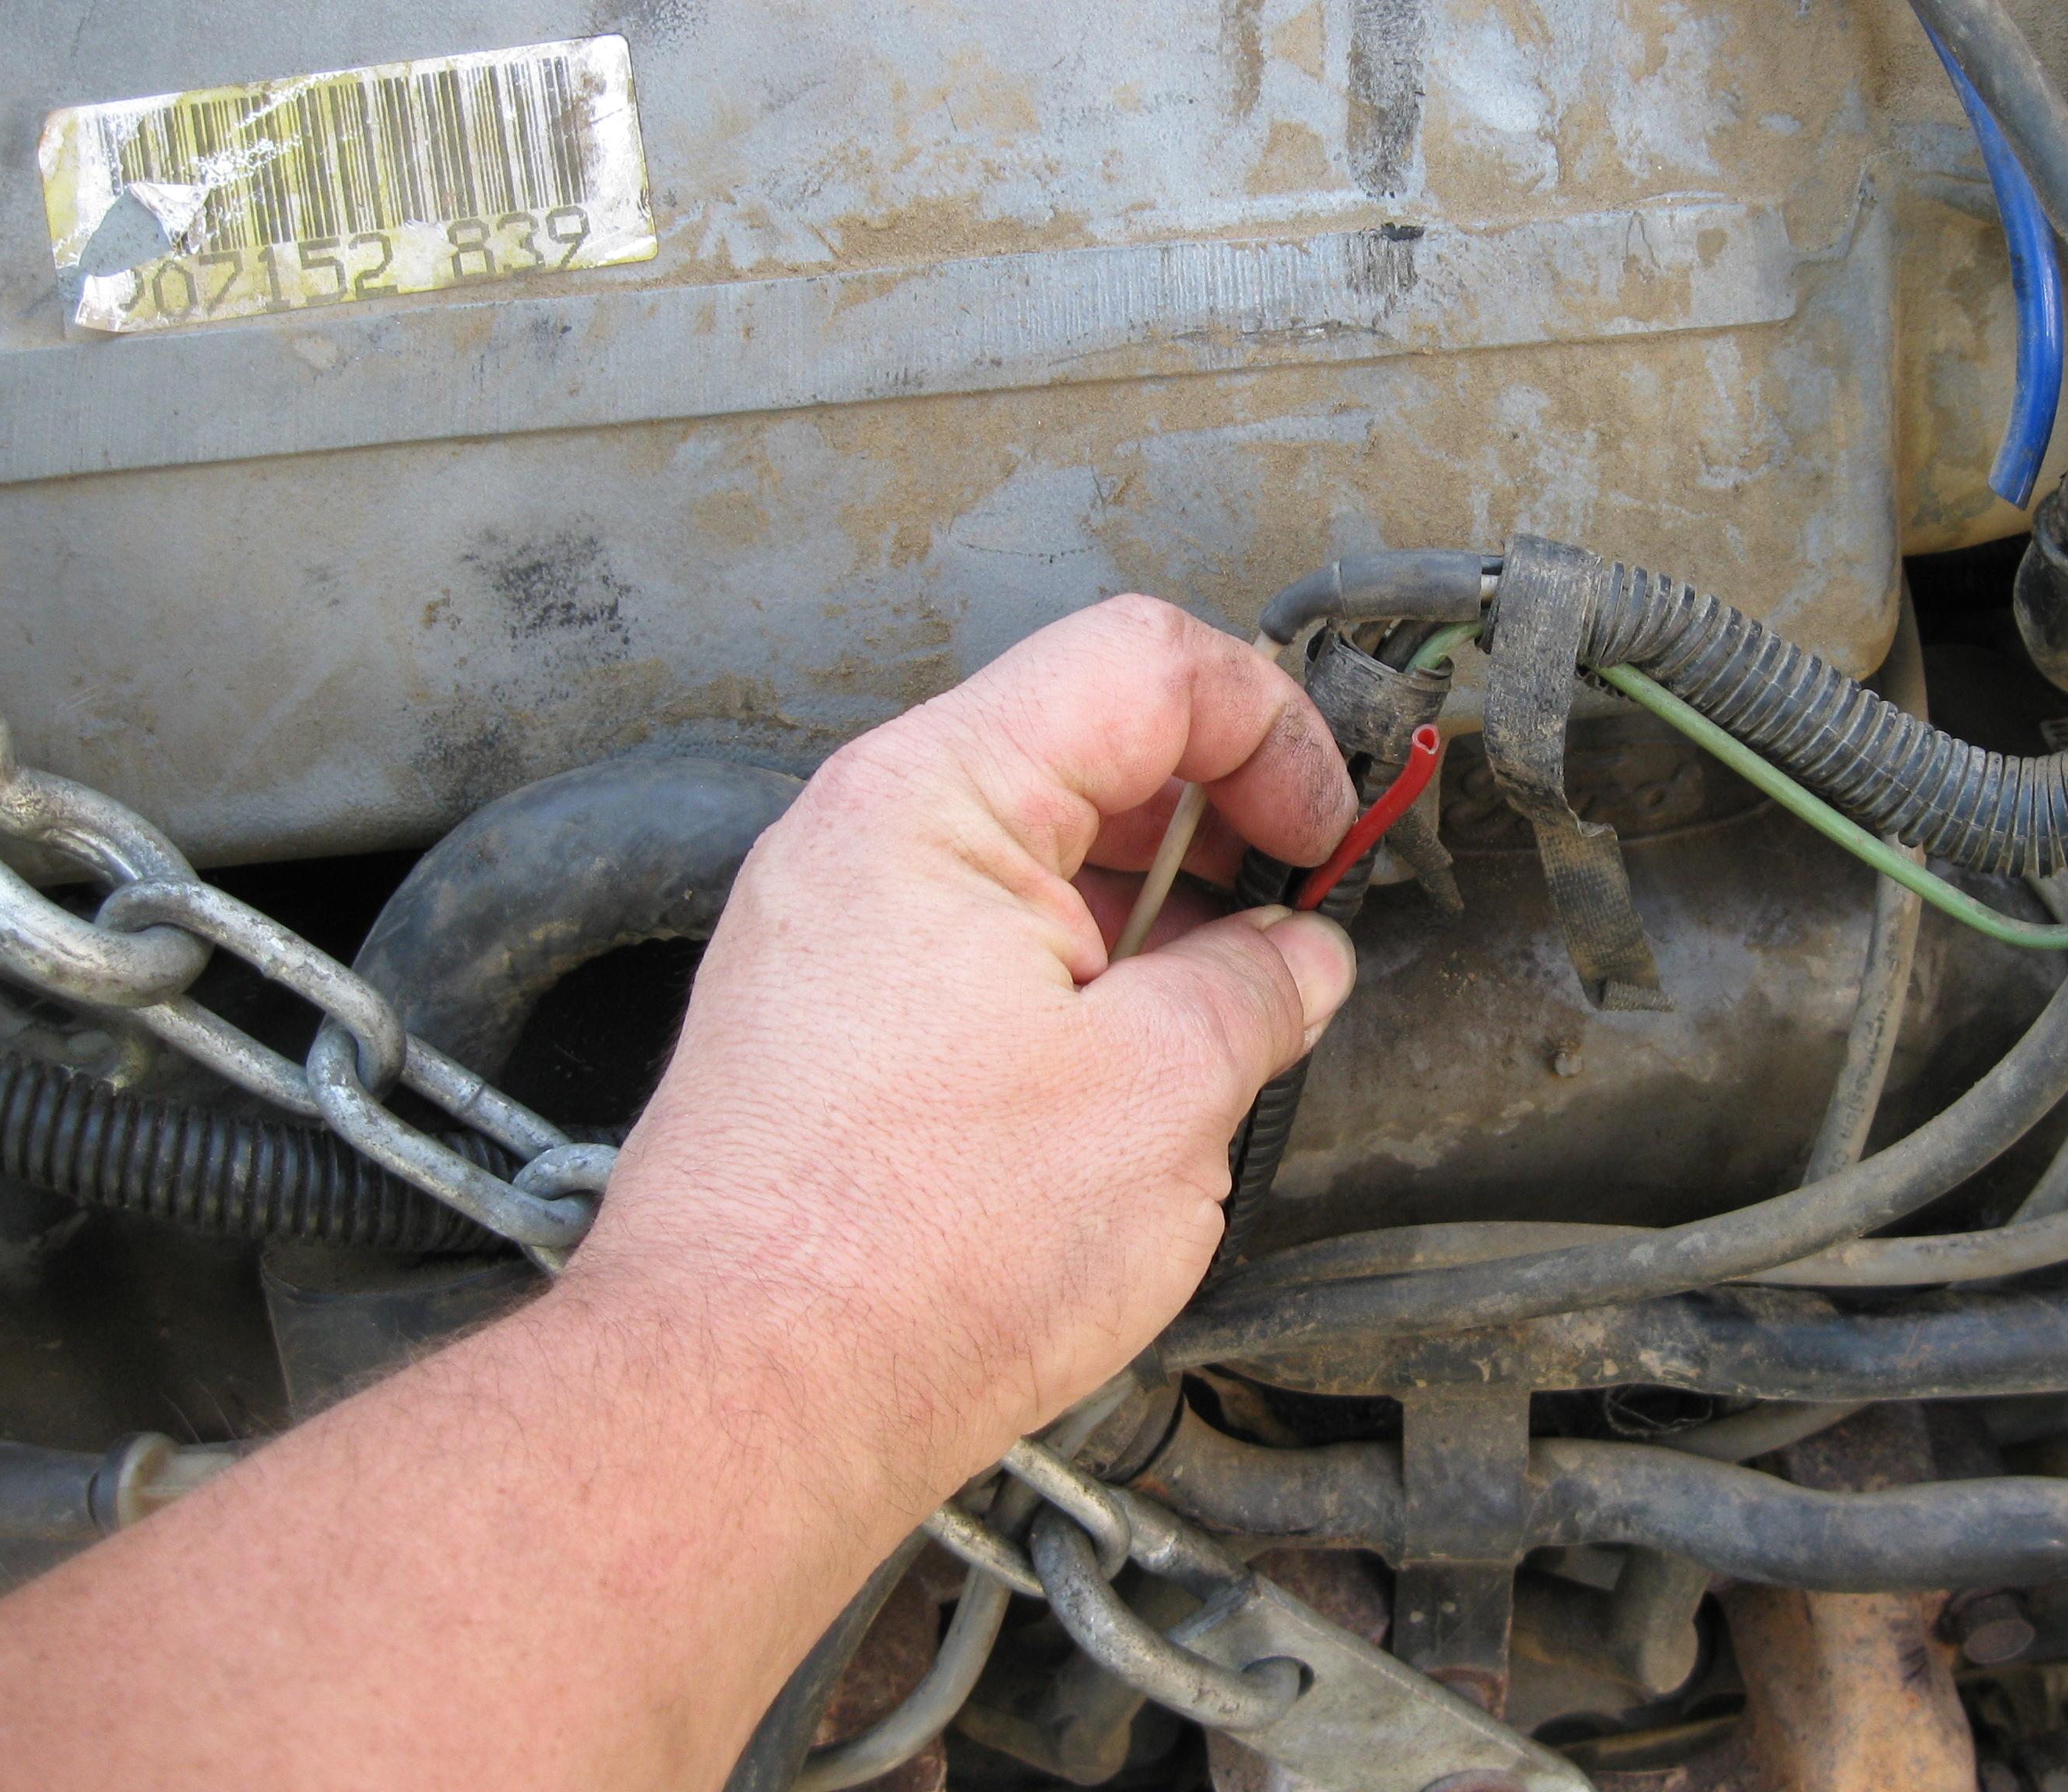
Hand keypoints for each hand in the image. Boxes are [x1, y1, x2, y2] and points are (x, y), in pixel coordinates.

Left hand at [564, 596, 1359, 1526]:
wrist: (739, 1404)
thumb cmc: (908, 1259)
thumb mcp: (1163, 1094)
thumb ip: (1261, 987)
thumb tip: (1301, 958)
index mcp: (935, 798)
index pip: (1142, 663)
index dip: (1272, 730)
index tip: (1328, 831)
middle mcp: (863, 834)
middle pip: (1086, 739)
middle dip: (1221, 811)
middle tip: (1301, 909)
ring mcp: (835, 923)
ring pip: (1037, 842)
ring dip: (1158, 898)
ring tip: (1232, 1003)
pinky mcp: (829, 1011)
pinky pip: (981, 930)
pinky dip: (1081, 962)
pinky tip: (1138, 1056)